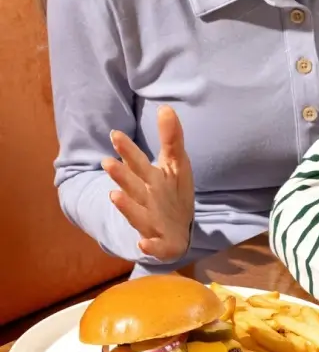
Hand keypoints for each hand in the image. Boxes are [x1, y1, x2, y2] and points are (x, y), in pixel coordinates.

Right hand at [101, 105, 194, 260]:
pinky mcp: (162, 242)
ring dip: (126, 206)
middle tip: (107, 162)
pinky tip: (143, 242)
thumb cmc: (172, 194)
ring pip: (138, 213)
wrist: (178, 232)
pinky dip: (149, 244)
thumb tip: (165, 107)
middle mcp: (147, 199)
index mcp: (151, 179)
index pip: (138, 162)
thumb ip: (171, 138)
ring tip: (114, 195)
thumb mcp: (177, 164)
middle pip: (134, 186)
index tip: (115, 134)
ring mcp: (152, 220)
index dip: (128, 149)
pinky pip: (155, 245)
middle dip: (122, 175)